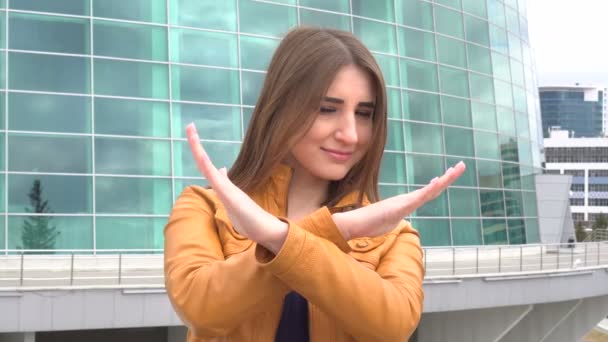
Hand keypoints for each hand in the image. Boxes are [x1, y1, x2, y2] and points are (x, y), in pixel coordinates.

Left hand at [186, 123, 287, 253]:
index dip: (198, 151)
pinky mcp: (230, 196)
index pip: (206, 166)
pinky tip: (201, 156)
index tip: (193, 134)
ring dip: (198, 149)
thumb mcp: (233, 202)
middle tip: (189, 125)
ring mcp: (226, 189)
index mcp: (222, 186)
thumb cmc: (251, 220)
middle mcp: (223, 185)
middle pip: (204, 162)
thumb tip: (222, 171)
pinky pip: (215, 179)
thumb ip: (227, 188)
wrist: (265, 230)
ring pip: (207, 166)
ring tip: (191, 130)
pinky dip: (207, 166)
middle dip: (195, 144)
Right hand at [332, 162, 465, 239]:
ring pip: (428, 191)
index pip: (428, 193)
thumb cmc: (369, 224)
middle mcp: (407, 199)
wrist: (355, 223)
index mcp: (406, 203)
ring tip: (456, 170)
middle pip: (432, 188)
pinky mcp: (399, 207)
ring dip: (444, 180)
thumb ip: (396, 218)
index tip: (449, 174)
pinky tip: (438, 183)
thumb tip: (399, 219)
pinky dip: (428, 191)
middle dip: (448, 177)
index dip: (440, 184)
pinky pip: (417, 199)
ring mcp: (404, 202)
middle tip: (462, 165)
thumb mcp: (389, 223)